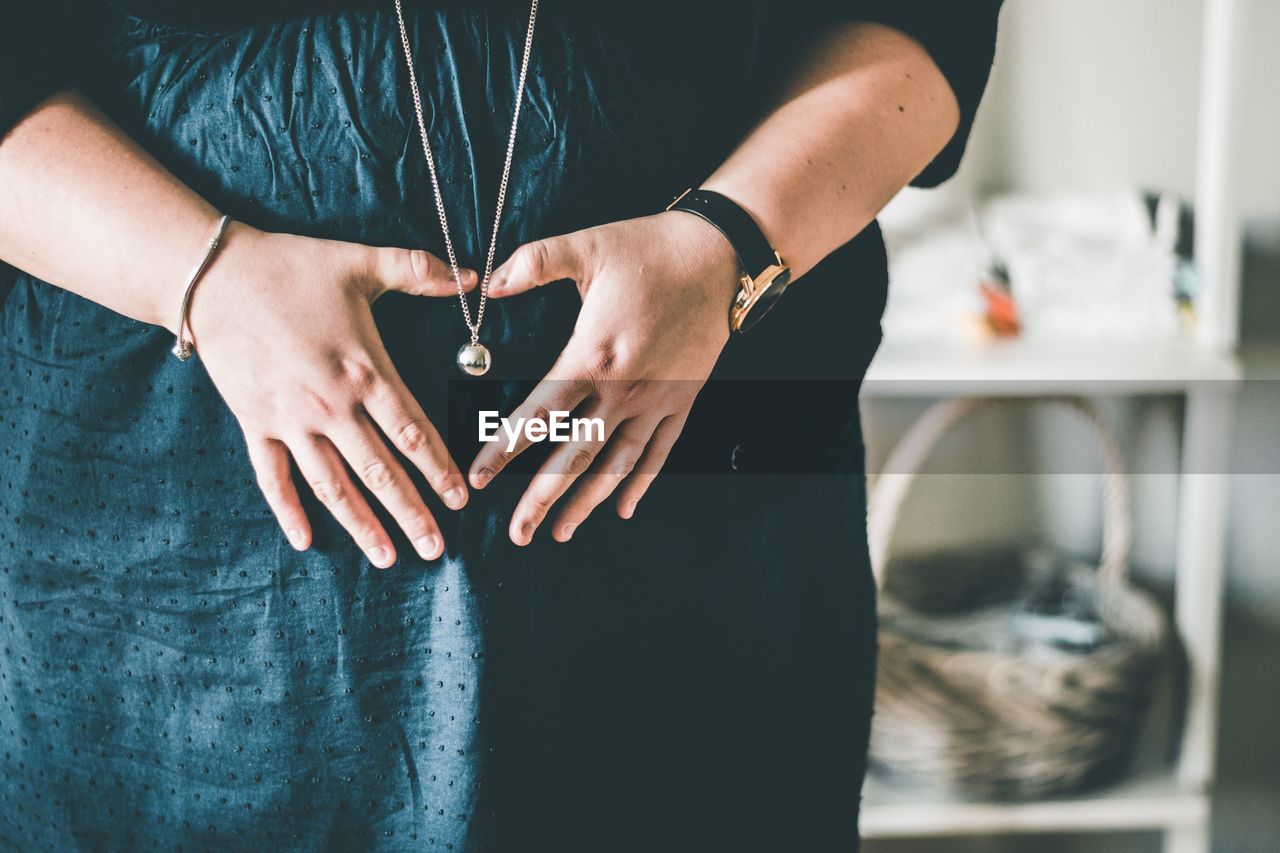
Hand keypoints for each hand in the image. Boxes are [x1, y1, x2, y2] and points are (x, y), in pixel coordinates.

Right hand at [187, 221, 474, 566]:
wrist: (212, 276)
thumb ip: (420, 272)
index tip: (460, 499)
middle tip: (436, 550)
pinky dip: (288, 511)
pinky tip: (305, 542)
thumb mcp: (362, 262)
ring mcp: (290, 420)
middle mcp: (331, 406)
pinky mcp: (254, 423)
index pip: (412, 432)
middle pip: (380, 472)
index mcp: (365, 372)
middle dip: (412, 514)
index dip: (439, 469)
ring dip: (361, 525)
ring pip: (332, 486)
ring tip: (387, 558)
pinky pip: (272, 477)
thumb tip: (475, 277)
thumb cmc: (291, 266)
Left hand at [469, 211, 741, 544]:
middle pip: (575, 457)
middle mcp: (624, 390)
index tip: (477, 480)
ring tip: (561, 534)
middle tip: (517, 534)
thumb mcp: (587, 246)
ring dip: (587, 503)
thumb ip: (533, 263)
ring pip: (617, 466)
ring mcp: (657, 400)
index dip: (503, 450)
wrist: (722, 256)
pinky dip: (640, 484)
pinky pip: (659, 453)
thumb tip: (489, 283)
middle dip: (542, 499)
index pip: (538, 416)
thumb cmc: (651, 248)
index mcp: (592, 357)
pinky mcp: (683, 399)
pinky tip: (623, 509)